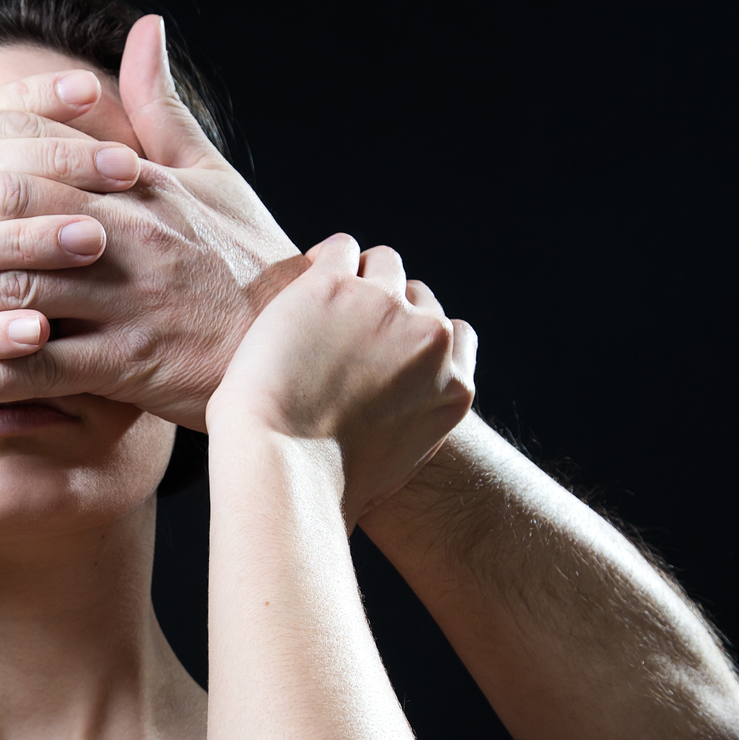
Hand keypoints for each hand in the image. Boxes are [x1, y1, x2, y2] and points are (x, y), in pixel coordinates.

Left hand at [0, 15, 302, 429]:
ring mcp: (129, 299)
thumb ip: (163, 113)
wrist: (301, 351)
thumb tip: (145, 34)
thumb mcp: (214, 180)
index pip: (26, 144)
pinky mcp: (134, 366)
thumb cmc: (249, 267)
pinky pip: (44, 367)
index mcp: (132, 181)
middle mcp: (126, 229)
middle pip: (5, 208)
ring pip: (12, 289)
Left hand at [210, 234, 475, 523]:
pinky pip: (340, 249)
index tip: (382, 345)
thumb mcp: (392, 473)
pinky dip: (321, 260)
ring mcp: (385, 307)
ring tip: (317, 302)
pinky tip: (297, 285)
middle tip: (340, 326)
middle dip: (383, 307)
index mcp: (455, 388)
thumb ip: (406, 434)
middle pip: (418, 297)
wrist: (283, 468)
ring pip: (383, 264)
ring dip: (355, 277)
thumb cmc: (322, 490)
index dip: (415, 335)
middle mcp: (431, 341)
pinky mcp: (334, 285)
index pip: (454, 336)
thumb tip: (387, 441)